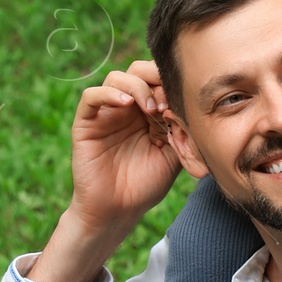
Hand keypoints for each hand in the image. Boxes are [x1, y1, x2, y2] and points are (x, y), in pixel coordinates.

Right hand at [30, 61, 182, 281]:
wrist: (118, 211)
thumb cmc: (146, 185)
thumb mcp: (173, 155)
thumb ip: (182, 128)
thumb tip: (195, 105)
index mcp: (148, 112)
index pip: (158, 80)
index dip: (170, 84)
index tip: (181, 102)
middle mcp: (126, 108)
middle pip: (138, 70)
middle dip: (155, 78)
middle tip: (166, 102)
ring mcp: (105, 113)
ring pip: (116, 78)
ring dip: (137, 87)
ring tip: (150, 110)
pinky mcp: (86, 123)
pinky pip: (91, 96)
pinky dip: (109, 94)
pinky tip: (126, 105)